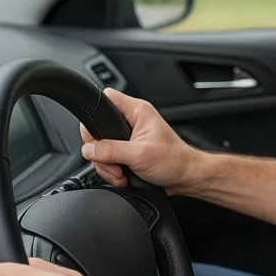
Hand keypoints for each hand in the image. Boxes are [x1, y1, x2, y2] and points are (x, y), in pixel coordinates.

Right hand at [80, 88, 201, 192]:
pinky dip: (112, 171)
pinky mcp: (127, 152)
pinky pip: (108, 159)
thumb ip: (111, 150)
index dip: (95, 115)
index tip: (97, 138)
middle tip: (115, 164)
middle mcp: (132, 121)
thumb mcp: (139, 154)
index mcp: (137, 111)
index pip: (106, 98)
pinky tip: (123, 177)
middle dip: (101, 153)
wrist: (185, 178)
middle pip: (98, 130)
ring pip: (101, 148)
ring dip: (107, 166)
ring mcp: (128, 138)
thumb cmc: (174, 160)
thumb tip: (89, 149)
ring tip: (122, 174)